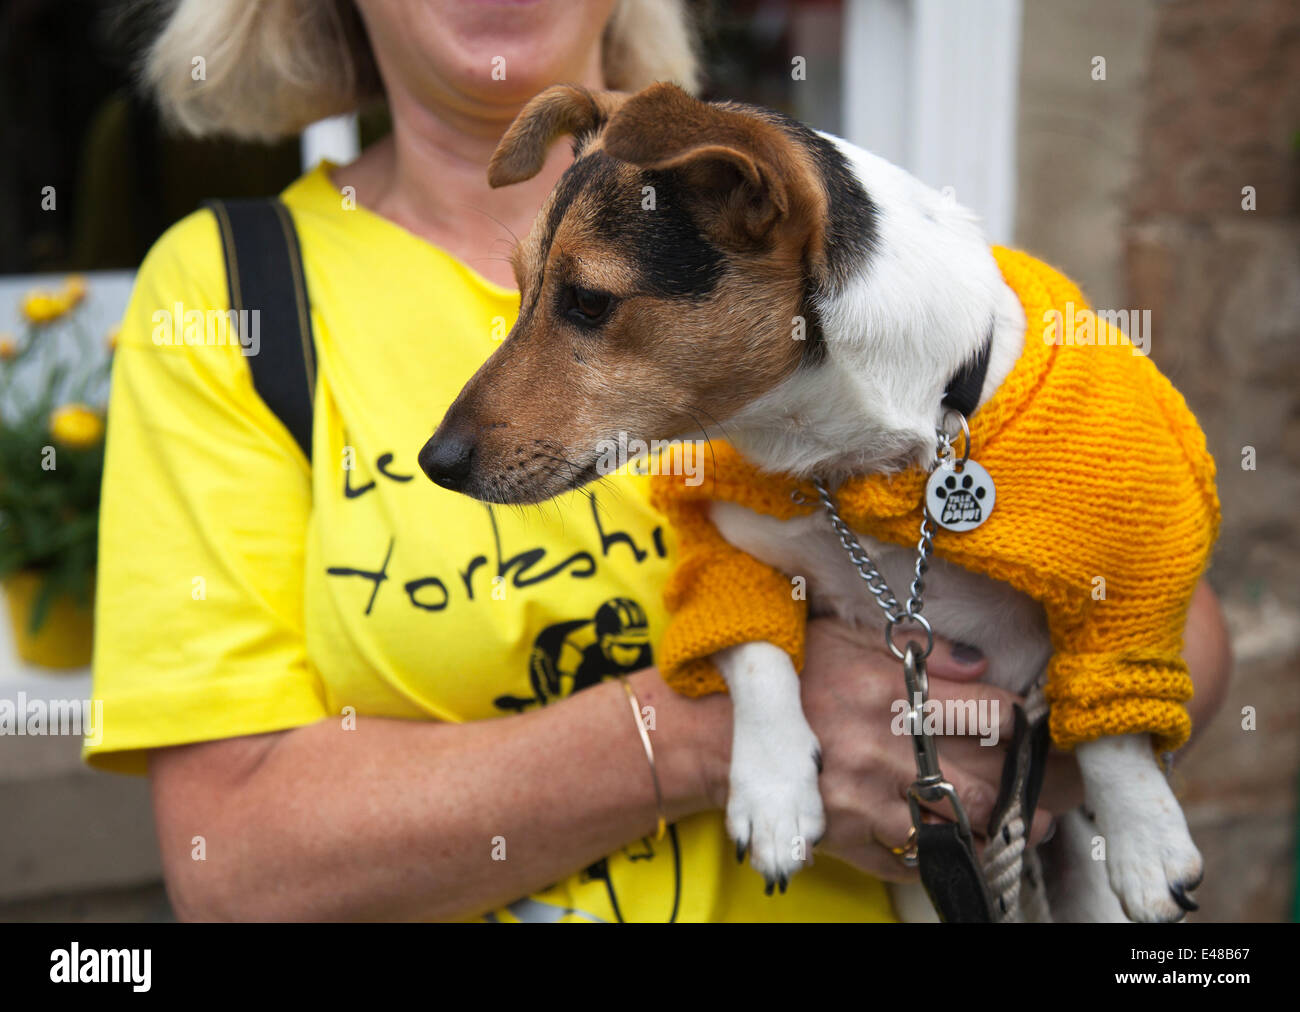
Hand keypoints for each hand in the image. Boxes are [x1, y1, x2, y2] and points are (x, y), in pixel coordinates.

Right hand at [797, 617, 1054, 882]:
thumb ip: (917, 648)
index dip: (1029, 724)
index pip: (991, 713)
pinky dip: (950, 855)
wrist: (720, 734)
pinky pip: (916, 861)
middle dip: (1036, 785)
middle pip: (990, 779)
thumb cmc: (790, 678)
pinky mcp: (850, 840)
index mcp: (887, 691)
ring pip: (963, 828)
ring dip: (1006, 828)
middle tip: (1061, 783)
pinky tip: (971, 844)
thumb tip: (983, 667)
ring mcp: (866, 801)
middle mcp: (882, 749)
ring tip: (1034, 822)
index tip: (1041, 726)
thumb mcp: (846, 638)